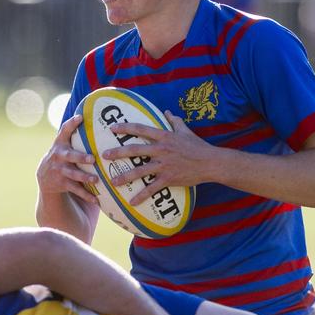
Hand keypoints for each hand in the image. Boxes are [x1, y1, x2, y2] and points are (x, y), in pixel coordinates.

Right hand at [37, 115, 98, 203]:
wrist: (44, 176)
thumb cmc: (62, 155)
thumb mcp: (64, 143)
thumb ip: (75, 133)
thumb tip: (94, 115)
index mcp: (60, 143)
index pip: (64, 130)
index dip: (72, 124)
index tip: (80, 117)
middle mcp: (59, 156)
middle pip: (70, 156)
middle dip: (80, 157)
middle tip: (92, 159)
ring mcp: (59, 170)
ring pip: (73, 174)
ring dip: (84, 177)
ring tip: (95, 180)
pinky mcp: (61, 183)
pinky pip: (75, 189)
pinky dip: (86, 195)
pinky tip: (97, 200)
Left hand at [104, 112, 219, 202]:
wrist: (210, 162)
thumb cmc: (198, 146)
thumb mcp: (185, 130)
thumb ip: (174, 121)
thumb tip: (166, 112)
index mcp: (164, 136)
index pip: (140, 129)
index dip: (125, 128)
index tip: (112, 128)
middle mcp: (161, 150)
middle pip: (135, 150)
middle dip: (118, 152)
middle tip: (104, 156)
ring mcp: (164, 165)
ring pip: (140, 171)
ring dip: (124, 176)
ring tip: (112, 182)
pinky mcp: (168, 178)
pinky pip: (152, 188)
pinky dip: (141, 196)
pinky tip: (132, 202)